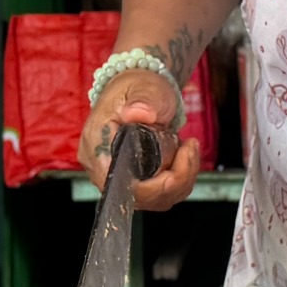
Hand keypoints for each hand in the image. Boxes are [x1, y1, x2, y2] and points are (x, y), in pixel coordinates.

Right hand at [76, 66, 202, 210]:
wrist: (138, 91)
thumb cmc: (137, 88)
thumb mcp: (143, 87)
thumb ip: (142, 100)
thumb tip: (138, 114)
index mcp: (96, 146)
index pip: (118, 184)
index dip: (152, 184)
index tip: (179, 158)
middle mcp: (101, 168)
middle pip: (139, 196)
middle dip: (175, 178)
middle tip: (189, 148)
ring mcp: (118, 178)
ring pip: (155, 199)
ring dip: (181, 178)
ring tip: (188, 148)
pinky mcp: (134, 183)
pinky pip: (160, 195)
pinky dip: (179, 180)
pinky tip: (184, 158)